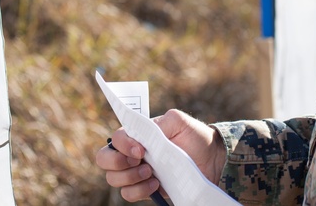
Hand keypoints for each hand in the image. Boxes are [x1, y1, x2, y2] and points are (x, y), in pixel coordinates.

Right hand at [96, 109, 226, 202]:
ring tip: (151, 173)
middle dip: (116, 162)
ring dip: (130, 177)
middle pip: (104, 159)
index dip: (123, 145)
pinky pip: (128, 194)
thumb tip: (140, 136)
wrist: (212, 160)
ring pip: (113, 179)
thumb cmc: (194, 136)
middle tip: (139, 162)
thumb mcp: (178, 121)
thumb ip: (159, 123)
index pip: (115, 138)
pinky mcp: (145, 189)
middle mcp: (131, 153)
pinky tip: (156, 184)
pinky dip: (139, 190)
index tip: (140, 151)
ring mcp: (136, 172)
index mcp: (137, 135)